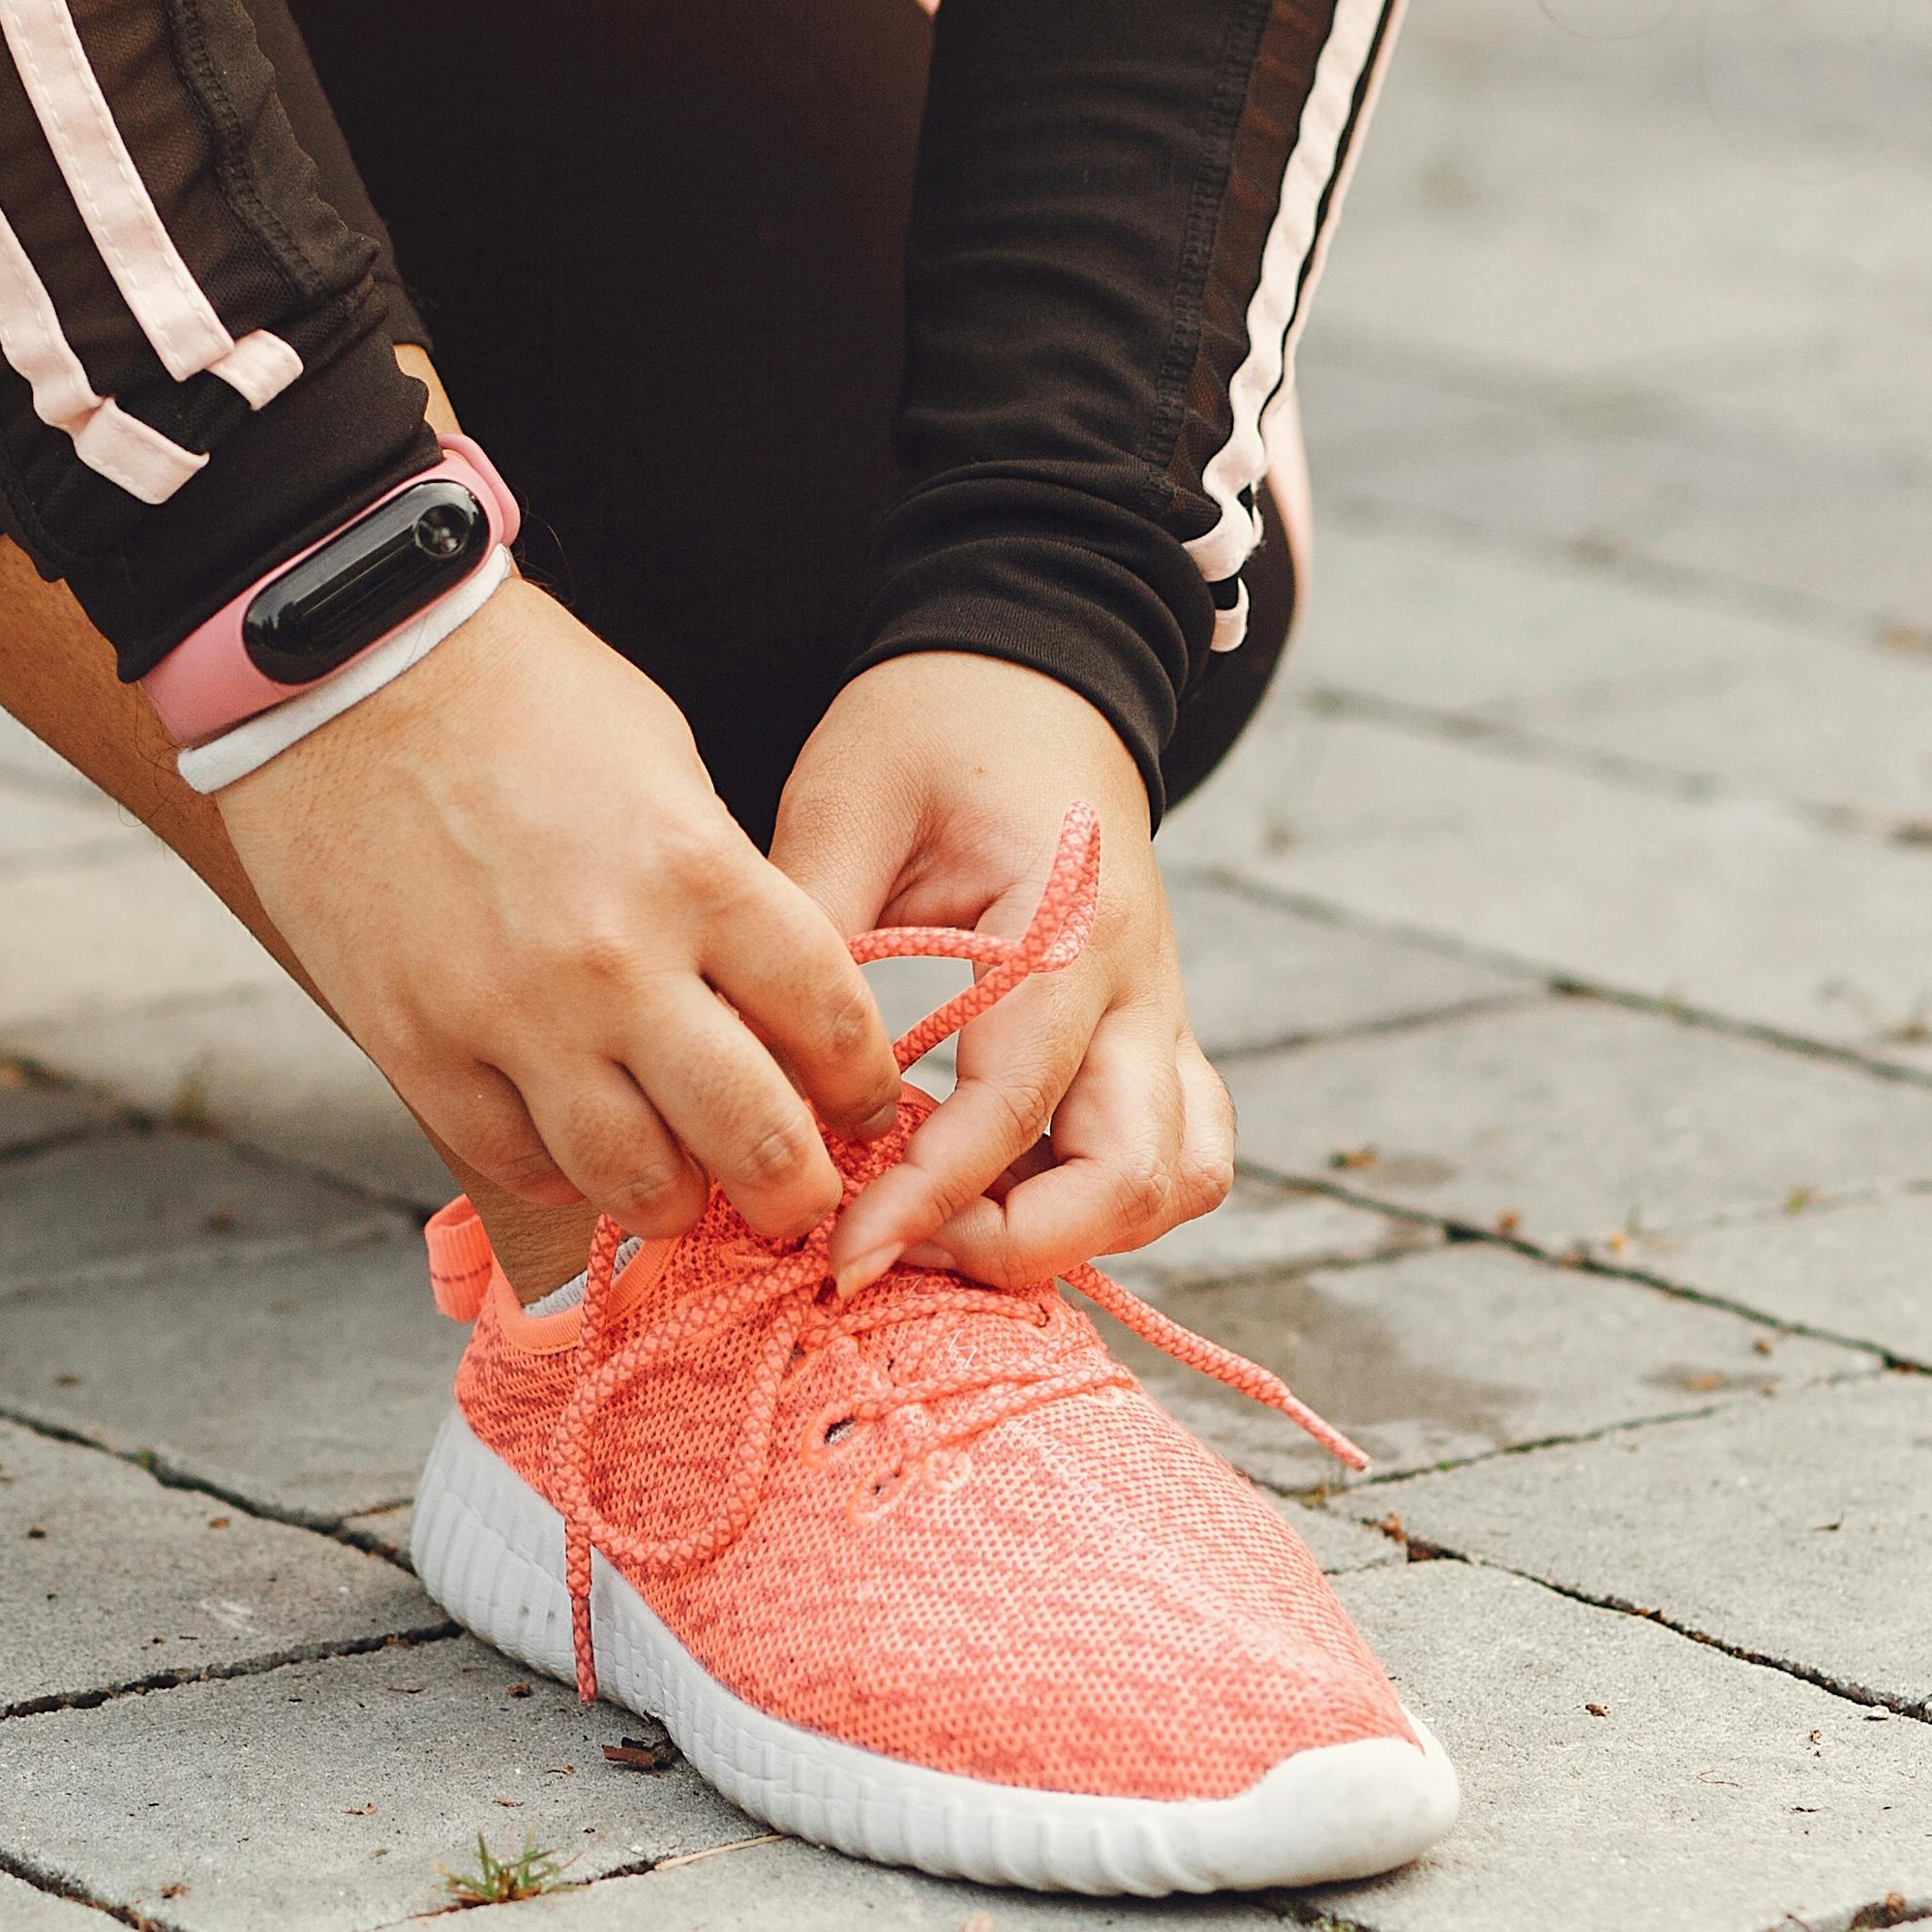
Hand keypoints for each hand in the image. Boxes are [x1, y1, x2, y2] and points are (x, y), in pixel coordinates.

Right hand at [215, 580, 900, 1244]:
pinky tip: (579, 1148)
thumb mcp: (665, 761)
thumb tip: (758, 991)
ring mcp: (510, 1017)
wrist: (346, 671)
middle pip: (756, 1139)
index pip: (831, 1024)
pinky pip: (516, 1162)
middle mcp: (615, 962)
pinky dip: (563, 1172)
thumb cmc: (519, 693)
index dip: (865, 1087)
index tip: (865, 1105)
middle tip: (799, 1199)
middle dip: (796, 1192)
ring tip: (686, 1184)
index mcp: (699, 872)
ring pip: (634, 1181)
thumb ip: (722, 884)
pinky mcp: (418, 1049)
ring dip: (678, 1199)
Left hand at [773, 652, 1234, 1291]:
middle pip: (1135, 1180)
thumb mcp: (844, 803)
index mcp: (1068, 929)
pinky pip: (1173, 1152)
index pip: (1010, 1114)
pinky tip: (993, 1192)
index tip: (838, 1256)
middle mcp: (1140, 987)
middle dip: (1015, 1247)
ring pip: (1179, 1180)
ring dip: (1075, 1232)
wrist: (1026, 675)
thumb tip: (751, 1079)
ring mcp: (1162, 1015)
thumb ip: (809, 939)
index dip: (924, 1204)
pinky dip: (1100, 1200)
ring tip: (946, 1226)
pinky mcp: (1153, 1034)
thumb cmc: (929, 726)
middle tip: (893, 1244)